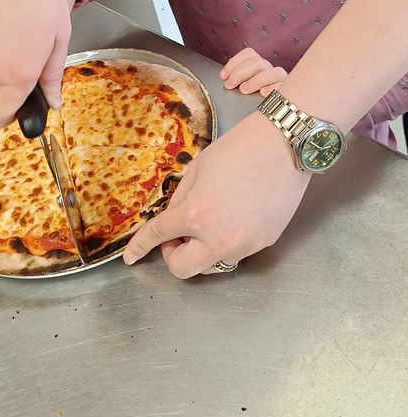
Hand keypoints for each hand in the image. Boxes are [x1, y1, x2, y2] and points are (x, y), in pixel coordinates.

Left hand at [123, 111, 309, 277]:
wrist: (284, 146)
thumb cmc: (239, 149)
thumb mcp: (198, 168)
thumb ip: (181, 198)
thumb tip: (174, 218)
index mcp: (195, 216)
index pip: (158, 237)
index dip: (140, 247)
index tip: (131, 257)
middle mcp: (219, 239)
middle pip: (183, 270)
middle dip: (174, 254)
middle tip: (179, 234)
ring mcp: (245, 246)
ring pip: (212, 264)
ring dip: (203, 250)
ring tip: (211, 223)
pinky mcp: (265, 243)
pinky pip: (237, 252)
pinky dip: (228, 241)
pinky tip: (235, 217)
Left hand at [220, 47, 286, 96]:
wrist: (275, 115)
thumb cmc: (254, 100)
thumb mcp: (243, 87)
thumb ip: (236, 79)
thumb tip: (225, 76)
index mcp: (260, 66)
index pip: (249, 54)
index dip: (234, 62)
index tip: (223, 76)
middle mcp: (271, 70)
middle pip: (258, 62)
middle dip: (240, 73)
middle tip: (229, 85)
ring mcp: (281, 81)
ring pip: (273, 72)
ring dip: (255, 81)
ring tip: (243, 90)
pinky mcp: (288, 93)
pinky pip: (283, 87)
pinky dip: (272, 88)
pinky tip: (262, 94)